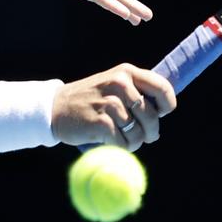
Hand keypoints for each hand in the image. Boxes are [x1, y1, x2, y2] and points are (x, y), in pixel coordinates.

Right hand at [51, 63, 176, 150]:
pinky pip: (124, 143)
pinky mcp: (101, 123)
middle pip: (152, 116)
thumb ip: (137, 92)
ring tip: (121, 137)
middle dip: (150, 131)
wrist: (54, 108)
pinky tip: (110, 142)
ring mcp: (110, 103)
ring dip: (133, 142)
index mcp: (126, 73)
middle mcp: (120, 84)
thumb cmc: (90, 100)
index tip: (159, 114)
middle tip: (142, 136)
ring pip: (139, 134)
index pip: (163, 88)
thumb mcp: (113, 85)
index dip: (166, 106)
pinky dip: (120, 148)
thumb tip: (163, 112)